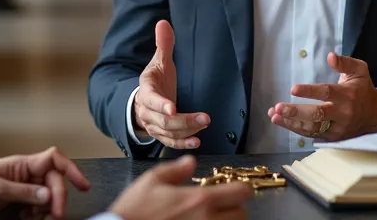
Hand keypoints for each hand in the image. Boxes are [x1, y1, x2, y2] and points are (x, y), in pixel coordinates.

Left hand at [0, 146, 89, 219]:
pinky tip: (26, 218)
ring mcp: (25, 191)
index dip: (71, 169)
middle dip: (57, 199)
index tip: (82, 185)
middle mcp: (27, 176)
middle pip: (54, 184)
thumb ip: (23, 191)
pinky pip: (37, 210)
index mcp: (23, 165)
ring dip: (45, 210)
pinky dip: (36, 216)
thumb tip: (49, 194)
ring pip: (48, 200)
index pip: (54, 160)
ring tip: (31, 216)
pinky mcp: (20, 205)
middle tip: (56, 215)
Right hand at [108, 155, 252, 219]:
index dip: (241, 188)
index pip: (241, 193)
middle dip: (235, 208)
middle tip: (223, 205)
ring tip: (212, 216)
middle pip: (241, 214)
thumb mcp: (151, 181)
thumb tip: (190, 163)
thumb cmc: (134, 211)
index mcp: (199, 200)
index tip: (235, 188)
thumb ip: (175, 170)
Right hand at [134, 20, 209, 148]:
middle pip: (163, 120)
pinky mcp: (161, 134)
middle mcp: (147, 111)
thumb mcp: (159, 62)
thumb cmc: (155, 80)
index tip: (173, 108)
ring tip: (204, 126)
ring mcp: (153, 125)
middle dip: (184, 120)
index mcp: (146, 91)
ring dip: (187, 132)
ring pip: (168, 132)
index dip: (161, 105)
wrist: (142, 100)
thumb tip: (163, 22)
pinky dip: (182, 143)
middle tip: (205, 118)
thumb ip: (163, 44)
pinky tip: (197, 142)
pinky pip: (170, 142)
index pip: (151, 99)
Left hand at [268, 52, 376, 140]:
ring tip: (274, 116)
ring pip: (313, 128)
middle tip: (278, 107)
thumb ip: (345, 63)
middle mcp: (343, 113)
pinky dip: (297, 129)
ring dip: (291, 123)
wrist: (376, 114)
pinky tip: (283, 122)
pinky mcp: (333, 137)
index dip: (309, 91)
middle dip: (296, 112)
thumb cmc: (363, 89)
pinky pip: (313, 134)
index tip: (293, 89)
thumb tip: (330, 56)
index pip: (326, 93)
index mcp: (348, 94)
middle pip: (317, 115)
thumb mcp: (359, 70)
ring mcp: (338, 127)